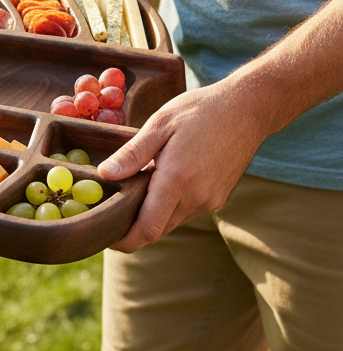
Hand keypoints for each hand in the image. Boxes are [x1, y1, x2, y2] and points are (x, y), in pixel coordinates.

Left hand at [99, 79, 266, 252]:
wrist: (246, 110)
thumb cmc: (199, 111)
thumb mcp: (160, 123)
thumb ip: (132, 153)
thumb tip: (105, 174)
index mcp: (177, 179)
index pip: (148, 229)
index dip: (125, 240)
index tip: (106, 235)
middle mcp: (196, 197)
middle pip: (157, 230)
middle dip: (132, 229)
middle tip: (110, 213)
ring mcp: (210, 201)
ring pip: (171, 222)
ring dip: (151, 216)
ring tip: (131, 193)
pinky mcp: (218, 199)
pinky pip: (185, 212)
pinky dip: (168, 207)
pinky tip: (157, 185)